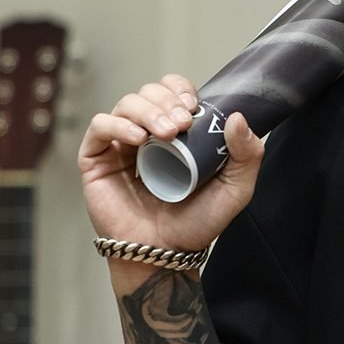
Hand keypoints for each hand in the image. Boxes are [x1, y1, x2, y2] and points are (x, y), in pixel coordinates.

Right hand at [77, 73, 265, 257]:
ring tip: (165, 133)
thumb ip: (247, 156)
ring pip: (126, 104)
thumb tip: (238, 117)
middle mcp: (146, 134)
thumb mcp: (234, 190)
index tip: (193, 105)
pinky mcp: (96, 159)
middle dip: (166, 100)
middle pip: (148, 93)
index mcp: (175, 134)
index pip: (171, 92)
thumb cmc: (196, 224)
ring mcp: (119, 145)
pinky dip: (118, 125)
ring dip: (148, 111)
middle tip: (182, 123)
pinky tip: (138, 139)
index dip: (179, 89)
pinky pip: (100, 126)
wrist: (166, 253)